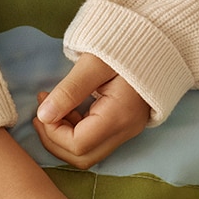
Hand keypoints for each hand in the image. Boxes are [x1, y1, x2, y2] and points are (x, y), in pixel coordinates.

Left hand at [34, 54, 149, 168]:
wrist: (156, 40)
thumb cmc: (125, 47)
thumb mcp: (94, 63)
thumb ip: (69, 90)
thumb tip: (44, 116)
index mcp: (119, 116)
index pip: (77, 145)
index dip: (52, 132)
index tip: (42, 107)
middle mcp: (126, 130)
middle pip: (82, 157)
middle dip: (54, 140)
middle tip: (41, 114)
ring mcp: (128, 130)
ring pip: (88, 153)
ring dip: (63, 137)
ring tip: (52, 108)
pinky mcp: (125, 125)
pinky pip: (95, 141)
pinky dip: (75, 131)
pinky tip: (68, 109)